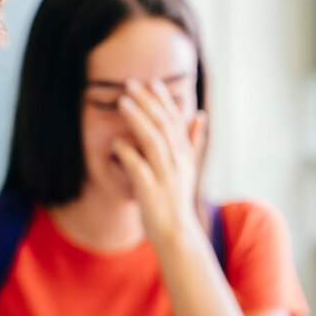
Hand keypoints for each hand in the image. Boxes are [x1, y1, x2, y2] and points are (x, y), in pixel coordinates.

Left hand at [112, 78, 206, 244]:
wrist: (177, 234)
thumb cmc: (176, 199)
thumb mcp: (188, 168)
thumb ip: (193, 141)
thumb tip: (200, 115)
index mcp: (185, 154)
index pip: (176, 120)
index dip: (163, 100)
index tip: (151, 82)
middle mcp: (178, 161)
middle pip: (163, 125)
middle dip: (147, 102)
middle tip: (130, 83)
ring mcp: (165, 176)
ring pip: (152, 141)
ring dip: (138, 119)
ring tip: (123, 102)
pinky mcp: (151, 191)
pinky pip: (138, 167)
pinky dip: (127, 153)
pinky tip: (114, 143)